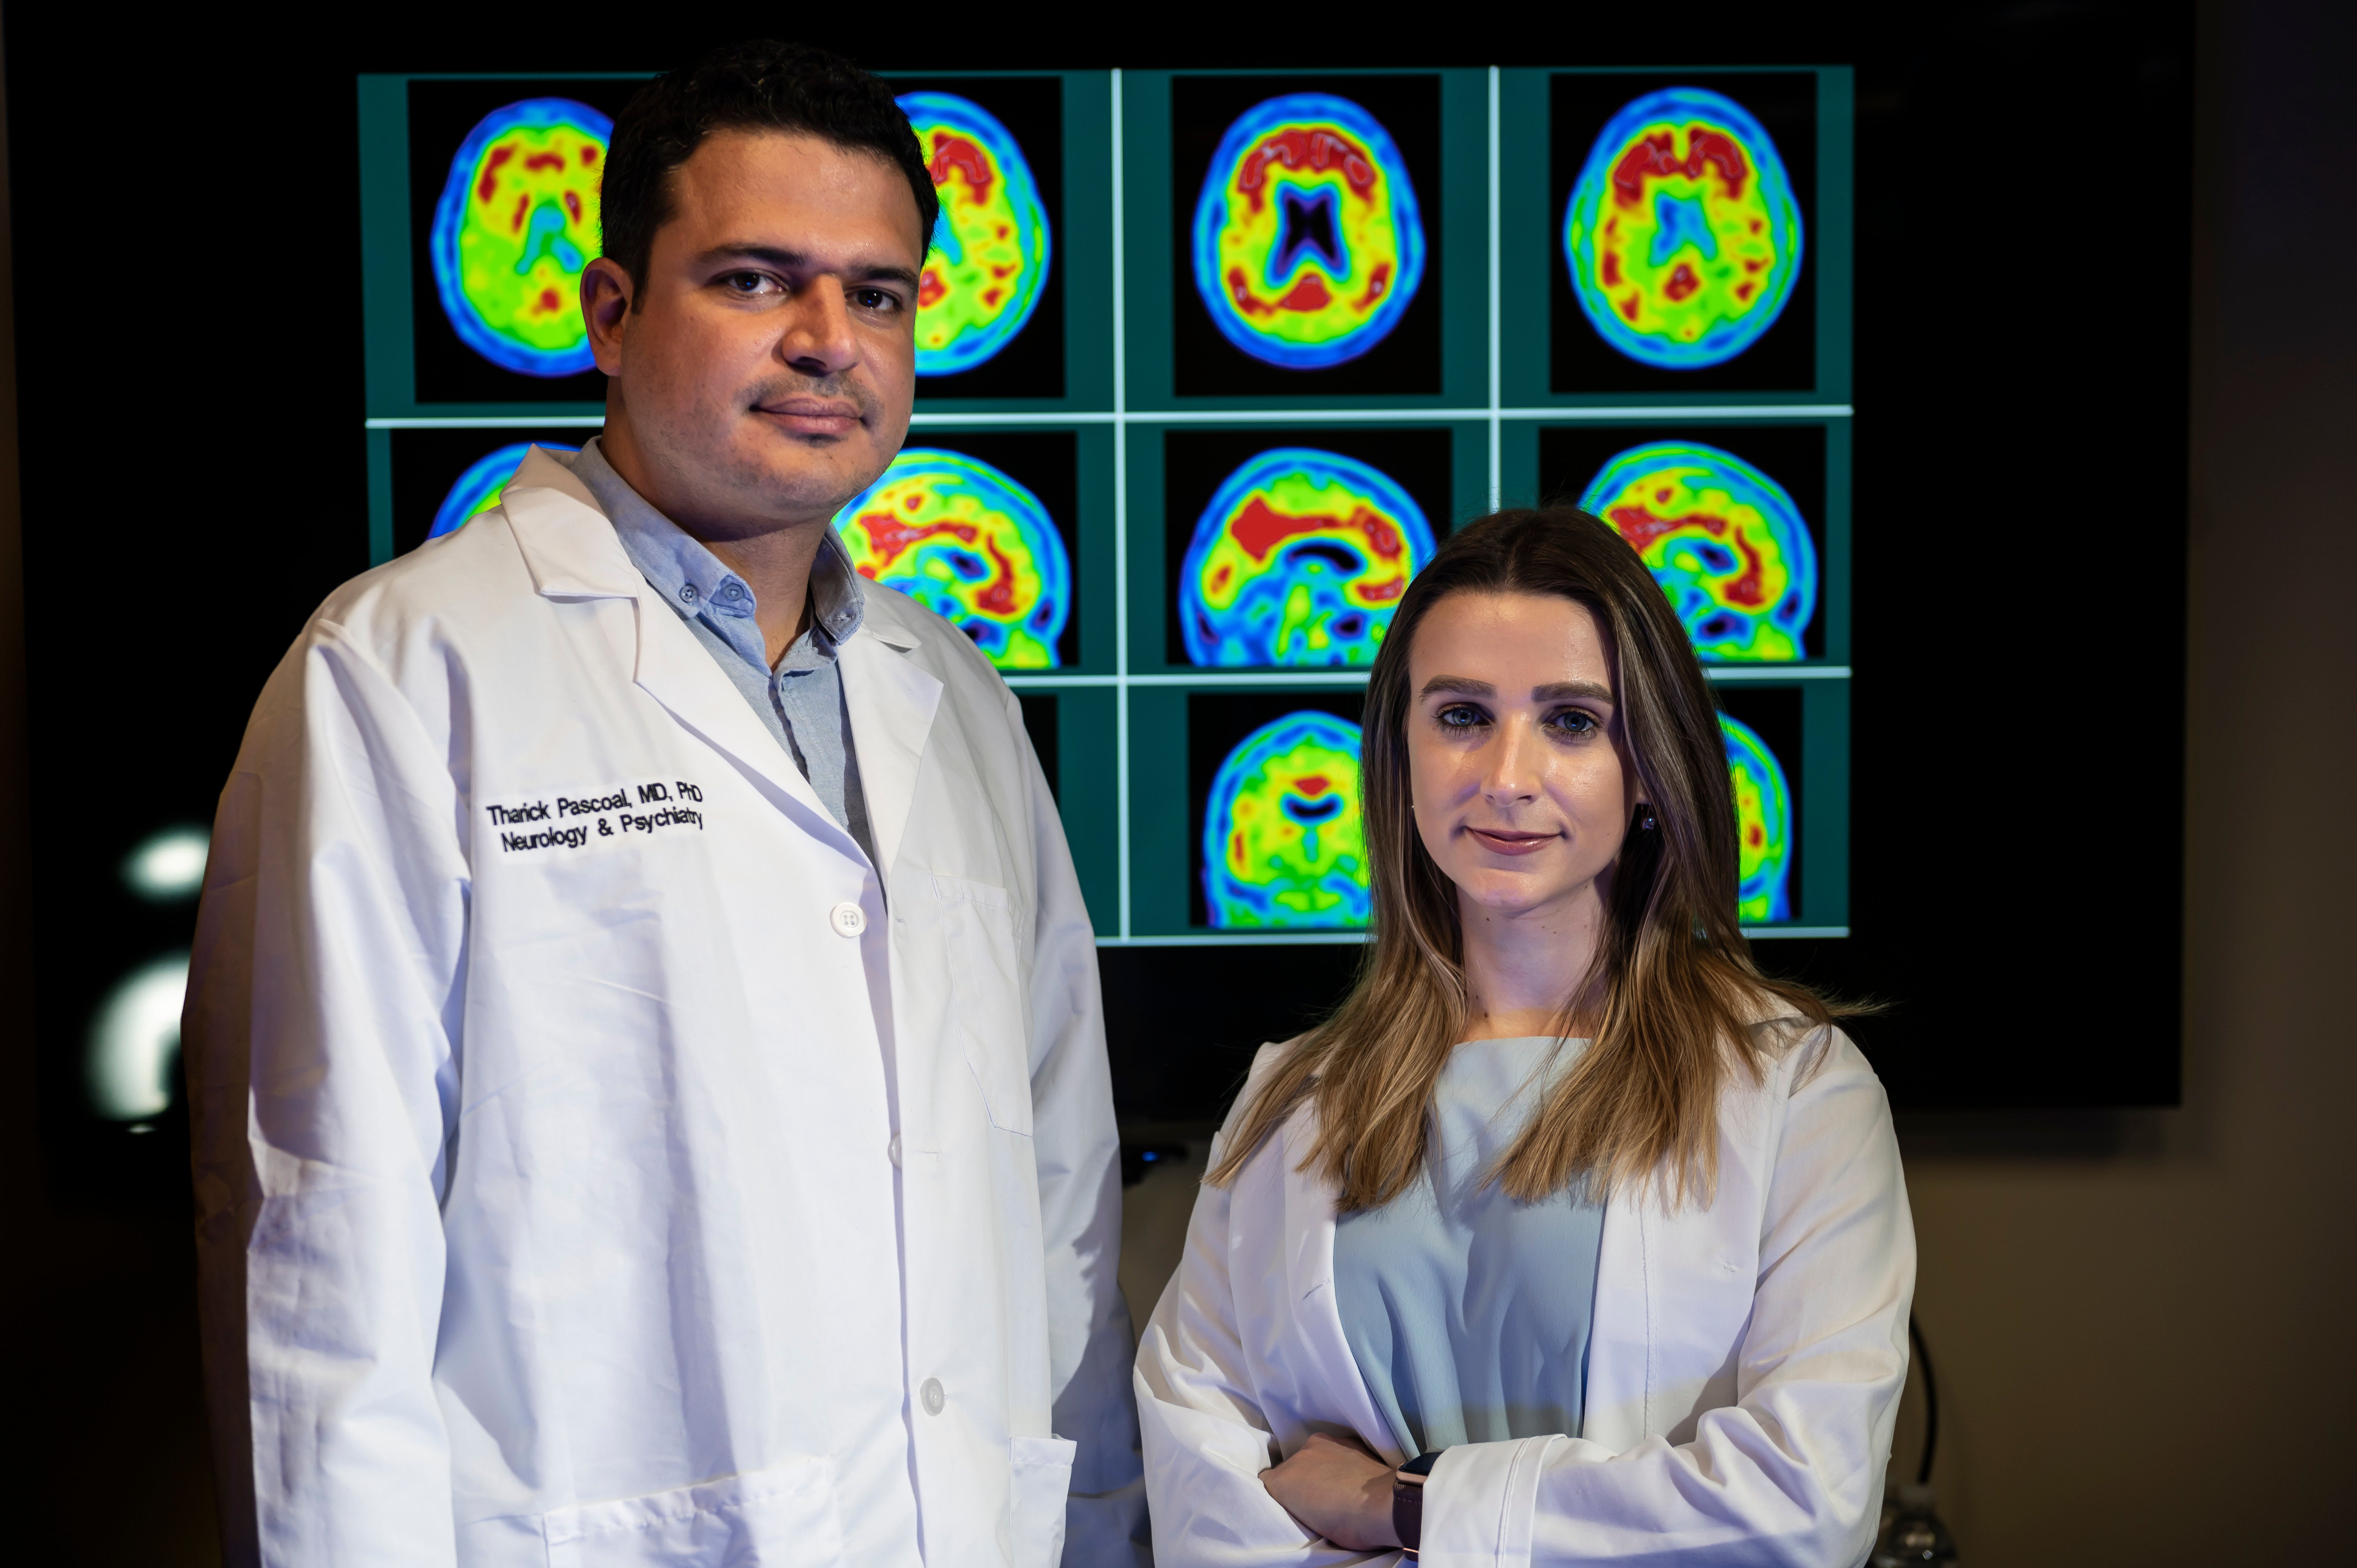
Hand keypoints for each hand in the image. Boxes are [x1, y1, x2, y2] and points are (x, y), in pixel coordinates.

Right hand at [1261, 1430, 1400, 1550]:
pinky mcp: (1347, 1438)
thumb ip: (1296, 1504)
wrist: (1385, 1504)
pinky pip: (1334, 1449)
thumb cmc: (1347, 1524)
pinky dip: (1339, 1459)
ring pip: (1313, 1455)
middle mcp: (1298, 1455)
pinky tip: (1352, 1473)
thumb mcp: (1311, 1524)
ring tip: (1338, 1484)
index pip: (1268, 1482)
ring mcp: (1324, 1443)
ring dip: (1319, 1466)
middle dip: (1300, 1479)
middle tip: (1318, 1498)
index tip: (1294, 1504)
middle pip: (1291, 1467)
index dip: (1280, 1493)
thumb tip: (1299, 1498)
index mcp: (1283, 1480)